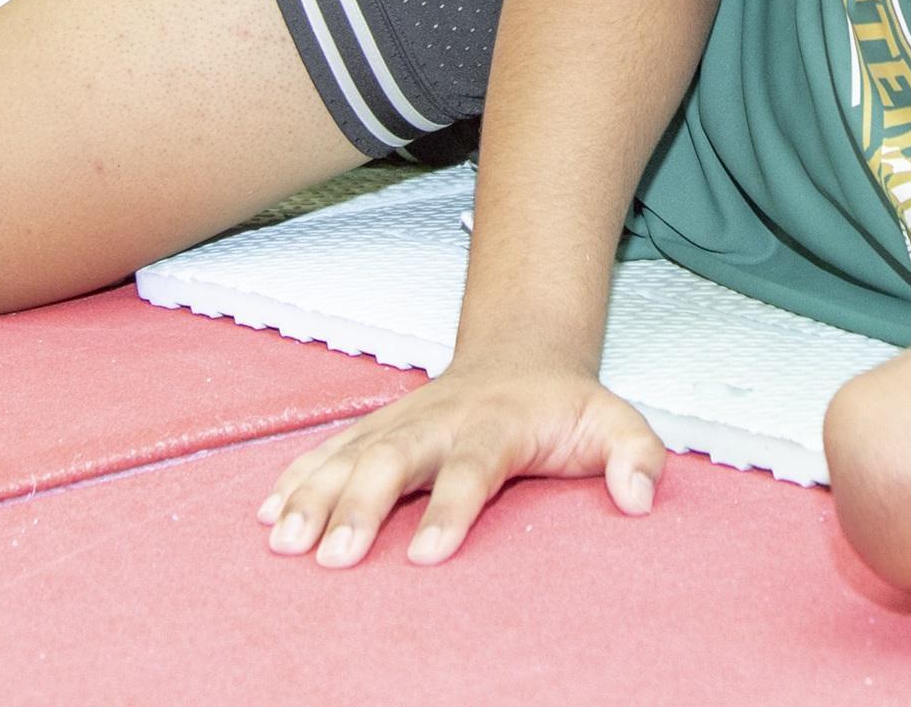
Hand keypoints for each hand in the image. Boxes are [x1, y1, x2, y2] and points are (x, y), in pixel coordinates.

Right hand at [258, 357, 667, 566]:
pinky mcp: (378, 426)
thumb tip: (641, 498)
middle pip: (393, 458)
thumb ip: (637, 455)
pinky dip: (297, 477)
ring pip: (352, 453)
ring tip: (283, 541)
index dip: (450, 508)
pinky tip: (269, 511)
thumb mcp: (615, 422)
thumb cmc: (567, 405)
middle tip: (331, 557)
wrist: (522, 353)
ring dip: (314, 495)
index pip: (472, 467)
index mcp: (498, 424)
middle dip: (358, 506)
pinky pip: (331, 449)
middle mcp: (441, 419)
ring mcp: (403, 419)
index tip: (427, 555)